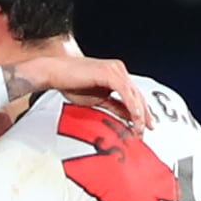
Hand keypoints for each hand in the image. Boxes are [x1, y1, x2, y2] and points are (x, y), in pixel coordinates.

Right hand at [5, 49, 148, 126]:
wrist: (54, 73)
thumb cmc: (70, 84)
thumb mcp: (98, 99)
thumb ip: (114, 106)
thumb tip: (129, 116)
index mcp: (116, 74)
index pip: (134, 94)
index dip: (142, 111)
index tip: (144, 126)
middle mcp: (118, 69)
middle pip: (138, 94)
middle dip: (144, 114)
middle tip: (145, 131)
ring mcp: (115, 69)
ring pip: (134, 94)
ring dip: (139, 113)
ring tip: (139, 128)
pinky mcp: (109, 73)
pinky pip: (125, 92)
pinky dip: (131, 106)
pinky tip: (134, 117)